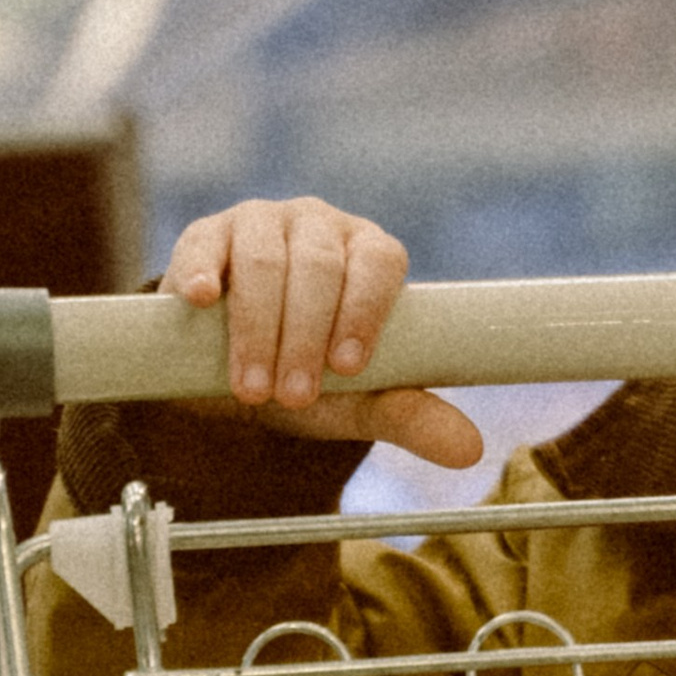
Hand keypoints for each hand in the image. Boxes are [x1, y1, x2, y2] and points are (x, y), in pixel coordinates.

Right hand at [164, 200, 482, 474]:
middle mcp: (319, 227)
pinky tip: (204, 300)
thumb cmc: (311, 375)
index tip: (346, 367)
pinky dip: (204, 271)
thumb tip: (471, 452)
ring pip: (264, 260)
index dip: (365, 311)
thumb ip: (411, 417)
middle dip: (304, 336)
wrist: (238, 374)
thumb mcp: (360, 401)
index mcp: (369, 253)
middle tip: (293, 397)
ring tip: (252, 389)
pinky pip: (206, 244)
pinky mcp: (207, 235)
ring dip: (257, 329)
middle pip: (319, 266)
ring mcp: (261, 223)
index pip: (379, 262)